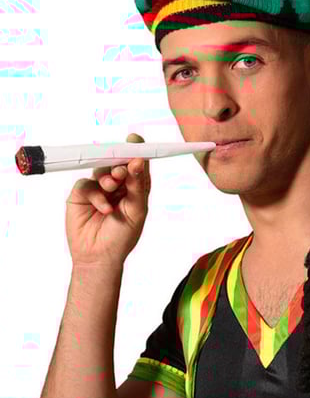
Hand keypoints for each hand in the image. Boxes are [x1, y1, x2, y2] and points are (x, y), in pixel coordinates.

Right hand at [65, 133, 150, 267]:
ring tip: (112, 187)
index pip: (136, 164)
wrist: (100, 257)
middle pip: (118, 163)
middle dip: (119, 163)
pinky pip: (87, 184)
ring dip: (108, 177)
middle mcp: (118, 184)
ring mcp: (99, 188)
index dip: (136, 150)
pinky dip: (97, 195)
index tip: (134, 140)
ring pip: (102, 170)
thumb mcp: (136, 210)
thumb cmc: (122, 236)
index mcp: (135, 186)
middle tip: (121, 169)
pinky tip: (105, 209)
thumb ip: (137, 185)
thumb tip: (138, 161)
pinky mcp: (82, 195)